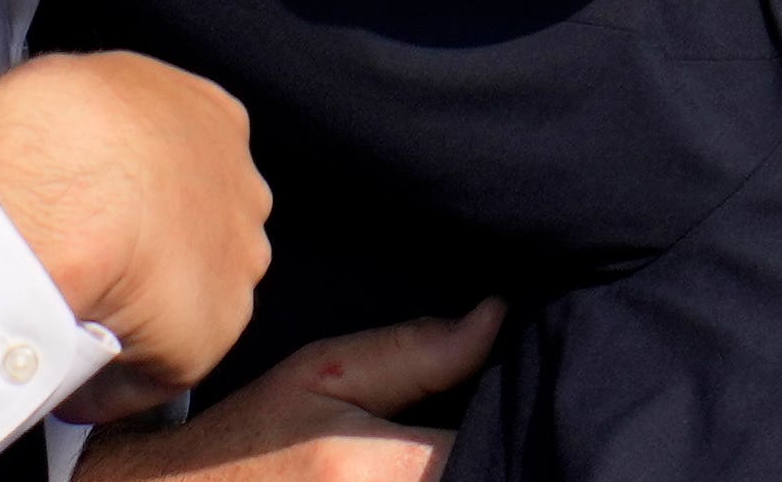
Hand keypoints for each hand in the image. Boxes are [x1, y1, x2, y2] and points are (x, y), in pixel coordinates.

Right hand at [0, 52, 271, 422]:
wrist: (66, 178)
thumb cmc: (55, 122)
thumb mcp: (85, 87)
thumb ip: (105, 120)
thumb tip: (73, 150)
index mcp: (213, 120)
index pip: (191, 168)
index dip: (148, 201)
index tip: (103, 223)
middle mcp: (241, 188)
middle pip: (205, 231)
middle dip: (161, 257)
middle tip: (90, 278)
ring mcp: (235, 258)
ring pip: (190, 298)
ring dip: (145, 319)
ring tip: (74, 330)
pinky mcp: (212, 327)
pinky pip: (161, 369)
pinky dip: (119, 384)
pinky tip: (73, 383)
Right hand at [73, 304, 502, 481]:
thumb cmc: (245, 443)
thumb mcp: (322, 377)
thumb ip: (416, 351)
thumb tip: (498, 316)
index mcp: (379, 473)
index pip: (492, 445)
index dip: (520, 412)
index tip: (536, 379)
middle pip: (493, 471)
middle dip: (505, 445)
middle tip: (511, 408)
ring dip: (486, 462)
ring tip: (482, 437)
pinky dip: (453, 477)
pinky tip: (453, 459)